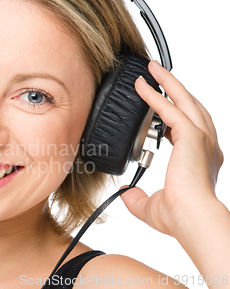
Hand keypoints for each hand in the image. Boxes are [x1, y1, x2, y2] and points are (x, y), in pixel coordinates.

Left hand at [120, 60, 223, 236]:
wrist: (191, 218)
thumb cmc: (178, 217)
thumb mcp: (150, 206)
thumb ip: (137, 198)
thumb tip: (124, 193)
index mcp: (202, 160)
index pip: (189, 129)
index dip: (175, 116)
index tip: (161, 110)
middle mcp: (206, 145)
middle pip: (191, 106)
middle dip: (175, 88)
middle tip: (159, 74)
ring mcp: (202, 139)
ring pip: (184, 100)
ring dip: (168, 82)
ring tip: (153, 68)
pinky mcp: (191, 136)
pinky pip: (170, 109)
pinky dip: (155, 95)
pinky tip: (142, 86)